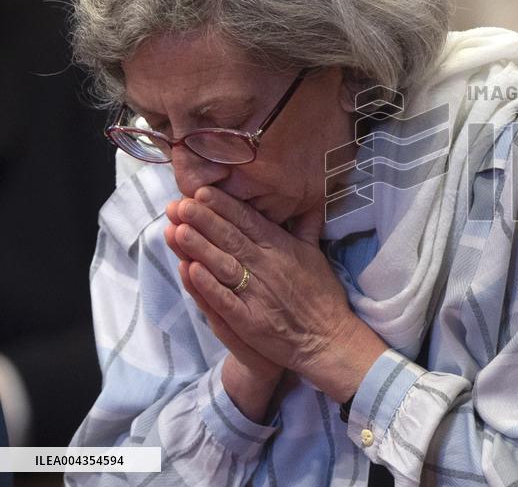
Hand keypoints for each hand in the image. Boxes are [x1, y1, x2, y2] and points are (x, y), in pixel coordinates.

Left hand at [166, 187, 386, 401]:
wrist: (327, 339)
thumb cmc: (322, 296)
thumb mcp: (316, 256)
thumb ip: (306, 229)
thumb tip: (307, 203)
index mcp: (281, 248)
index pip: (248, 221)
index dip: (224, 206)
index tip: (201, 191)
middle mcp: (267, 266)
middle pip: (231, 239)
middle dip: (204, 220)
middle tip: (180, 204)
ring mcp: (257, 294)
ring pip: (223, 265)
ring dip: (199, 247)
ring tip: (176, 229)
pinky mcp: (249, 320)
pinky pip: (224, 300)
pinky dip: (207, 285)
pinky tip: (189, 270)